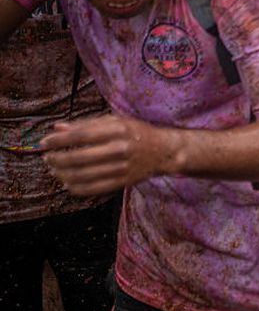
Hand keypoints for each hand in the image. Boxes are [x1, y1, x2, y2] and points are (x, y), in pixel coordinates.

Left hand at [40, 114, 179, 195]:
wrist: (164, 151)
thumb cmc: (137, 132)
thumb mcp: (116, 121)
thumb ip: (87, 124)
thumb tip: (57, 128)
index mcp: (118, 130)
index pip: (81, 135)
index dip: (58, 140)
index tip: (44, 143)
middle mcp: (120, 148)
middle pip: (78, 157)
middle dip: (56, 159)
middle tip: (47, 158)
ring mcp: (121, 167)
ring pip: (82, 175)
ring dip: (62, 174)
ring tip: (54, 170)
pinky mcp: (122, 182)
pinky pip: (92, 189)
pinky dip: (74, 187)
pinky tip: (67, 182)